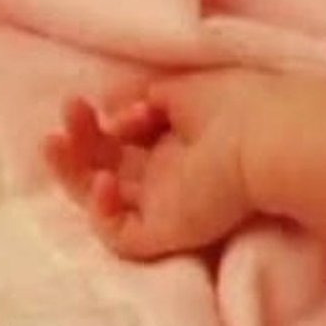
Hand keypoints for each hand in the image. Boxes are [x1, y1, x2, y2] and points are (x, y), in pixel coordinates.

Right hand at [44, 70, 274, 259]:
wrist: (270, 143)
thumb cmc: (241, 108)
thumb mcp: (190, 89)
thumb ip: (146, 96)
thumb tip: (112, 108)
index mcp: (185, 143)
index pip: (134, 139)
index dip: (112, 118)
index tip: (115, 99)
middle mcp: (174, 177)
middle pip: (111, 165)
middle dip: (82, 138)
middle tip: (71, 111)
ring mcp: (168, 207)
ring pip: (104, 200)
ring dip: (73, 171)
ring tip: (55, 140)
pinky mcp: (166, 233)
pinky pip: (119, 236)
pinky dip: (100, 211)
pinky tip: (103, 181)